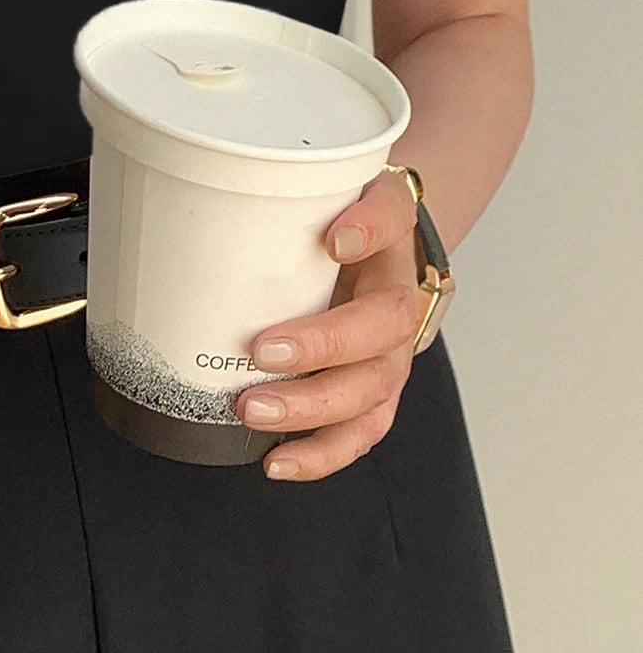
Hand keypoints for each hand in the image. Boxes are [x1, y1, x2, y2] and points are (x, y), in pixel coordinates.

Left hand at [237, 166, 424, 480]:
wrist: (375, 254)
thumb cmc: (344, 226)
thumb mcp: (342, 191)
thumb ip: (338, 201)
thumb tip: (339, 233)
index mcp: (390, 243)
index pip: (392, 231)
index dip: (368, 235)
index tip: (335, 241)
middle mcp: (398, 307)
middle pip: (380, 336)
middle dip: (322, 351)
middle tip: (262, 352)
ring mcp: (387, 360)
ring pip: (368, 396)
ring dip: (312, 411)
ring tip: (254, 412)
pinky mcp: (369, 396)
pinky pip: (355, 434)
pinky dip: (319, 455)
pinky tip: (275, 461)